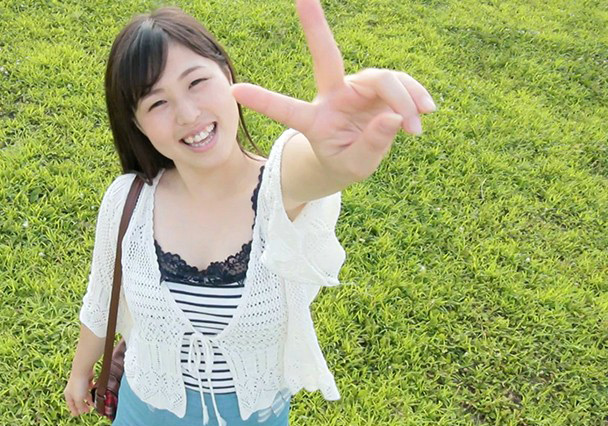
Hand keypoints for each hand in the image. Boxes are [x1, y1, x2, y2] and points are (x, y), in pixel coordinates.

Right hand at [64, 366, 95, 416]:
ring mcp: (80, 385)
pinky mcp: (86, 380)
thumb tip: (82, 412)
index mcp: (68, 395)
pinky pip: (90, 388)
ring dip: (89, 400)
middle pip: (78, 400)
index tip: (77, 415)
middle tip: (87, 411)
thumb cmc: (78, 385)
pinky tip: (96, 394)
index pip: (71, 405)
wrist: (83, 370)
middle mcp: (73, 390)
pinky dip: (92, 392)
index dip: (74, 411)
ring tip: (94, 405)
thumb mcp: (79, 399)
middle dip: (82, 406)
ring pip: (84, 394)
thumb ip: (80, 406)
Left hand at [231, 0, 436, 184]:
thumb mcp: (355, 166)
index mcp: (313, 120)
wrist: (355, 156)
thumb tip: (393, 118)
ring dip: (403, 100)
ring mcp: (356, 87)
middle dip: (314, 25)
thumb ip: (371, 146)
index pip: (286, 110)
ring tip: (415, 129)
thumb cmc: (344, 162)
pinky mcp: (379, 86)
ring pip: (381, 78)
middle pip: (328, 58)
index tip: (234, 89)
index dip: (263, 101)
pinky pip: (402, 82)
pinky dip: (415, 96)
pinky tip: (426, 110)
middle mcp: (331, 96)